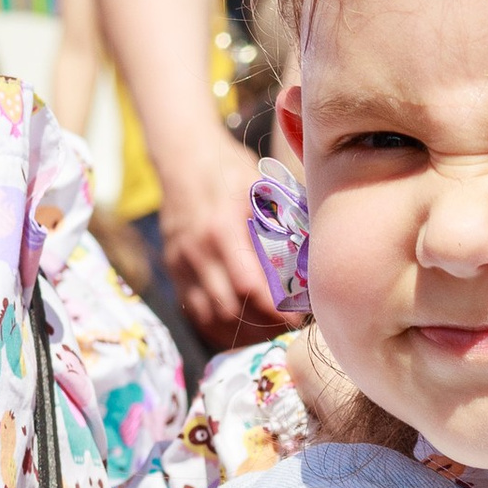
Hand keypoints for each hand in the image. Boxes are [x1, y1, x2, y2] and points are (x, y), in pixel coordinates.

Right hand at [160, 123, 285, 342]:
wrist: (182, 157)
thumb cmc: (229, 169)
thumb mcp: (260, 186)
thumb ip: (283, 220)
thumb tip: (314, 253)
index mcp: (222, 229)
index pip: (249, 286)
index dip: (275, 308)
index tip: (297, 316)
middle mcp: (198, 251)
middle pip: (230, 308)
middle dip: (262, 324)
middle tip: (287, 326)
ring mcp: (181, 262)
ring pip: (211, 316)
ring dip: (240, 330)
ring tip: (268, 329)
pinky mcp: (173, 269)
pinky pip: (195, 311)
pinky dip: (218, 326)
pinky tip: (242, 325)